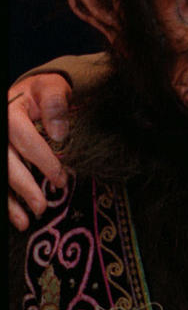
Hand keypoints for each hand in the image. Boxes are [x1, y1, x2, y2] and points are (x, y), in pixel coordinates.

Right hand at [8, 74, 71, 230]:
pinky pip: (1, 180)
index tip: (60, 177)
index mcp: (9, 112)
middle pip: (7, 162)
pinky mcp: (0, 157)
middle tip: (42, 206)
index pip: (24, 138)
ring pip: (1, 175)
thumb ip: (55, 105)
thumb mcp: (51, 88)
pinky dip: (8, 199)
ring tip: (26, 220)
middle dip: (24, 186)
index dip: (42, 159)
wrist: (28, 93)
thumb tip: (59, 134)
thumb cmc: (42, 92)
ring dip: (10, 201)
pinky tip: (17, 217)